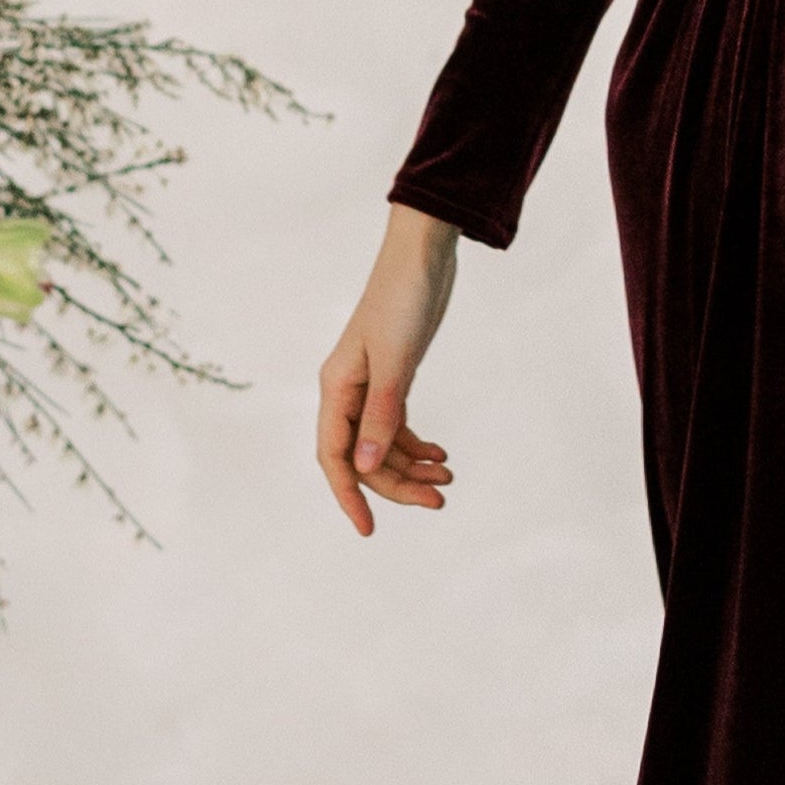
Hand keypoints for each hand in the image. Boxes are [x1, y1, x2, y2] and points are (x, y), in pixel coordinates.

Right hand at [317, 203, 459, 535]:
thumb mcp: (397, 362)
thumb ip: (383, 415)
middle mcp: (347, 391)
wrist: (423, 254)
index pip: (335, 457)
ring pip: (384, 444)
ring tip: (450, 480)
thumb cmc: (404, 300)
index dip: (350, 496)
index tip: (369, 529)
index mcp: (337, 388)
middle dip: (399, 484)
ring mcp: (371, 385)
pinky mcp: (394, 377)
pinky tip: (443, 455)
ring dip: (414, 466)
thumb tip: (368, 466)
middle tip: (441, 501)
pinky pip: (398, 425)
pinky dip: (418, 444)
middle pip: (365, 457)